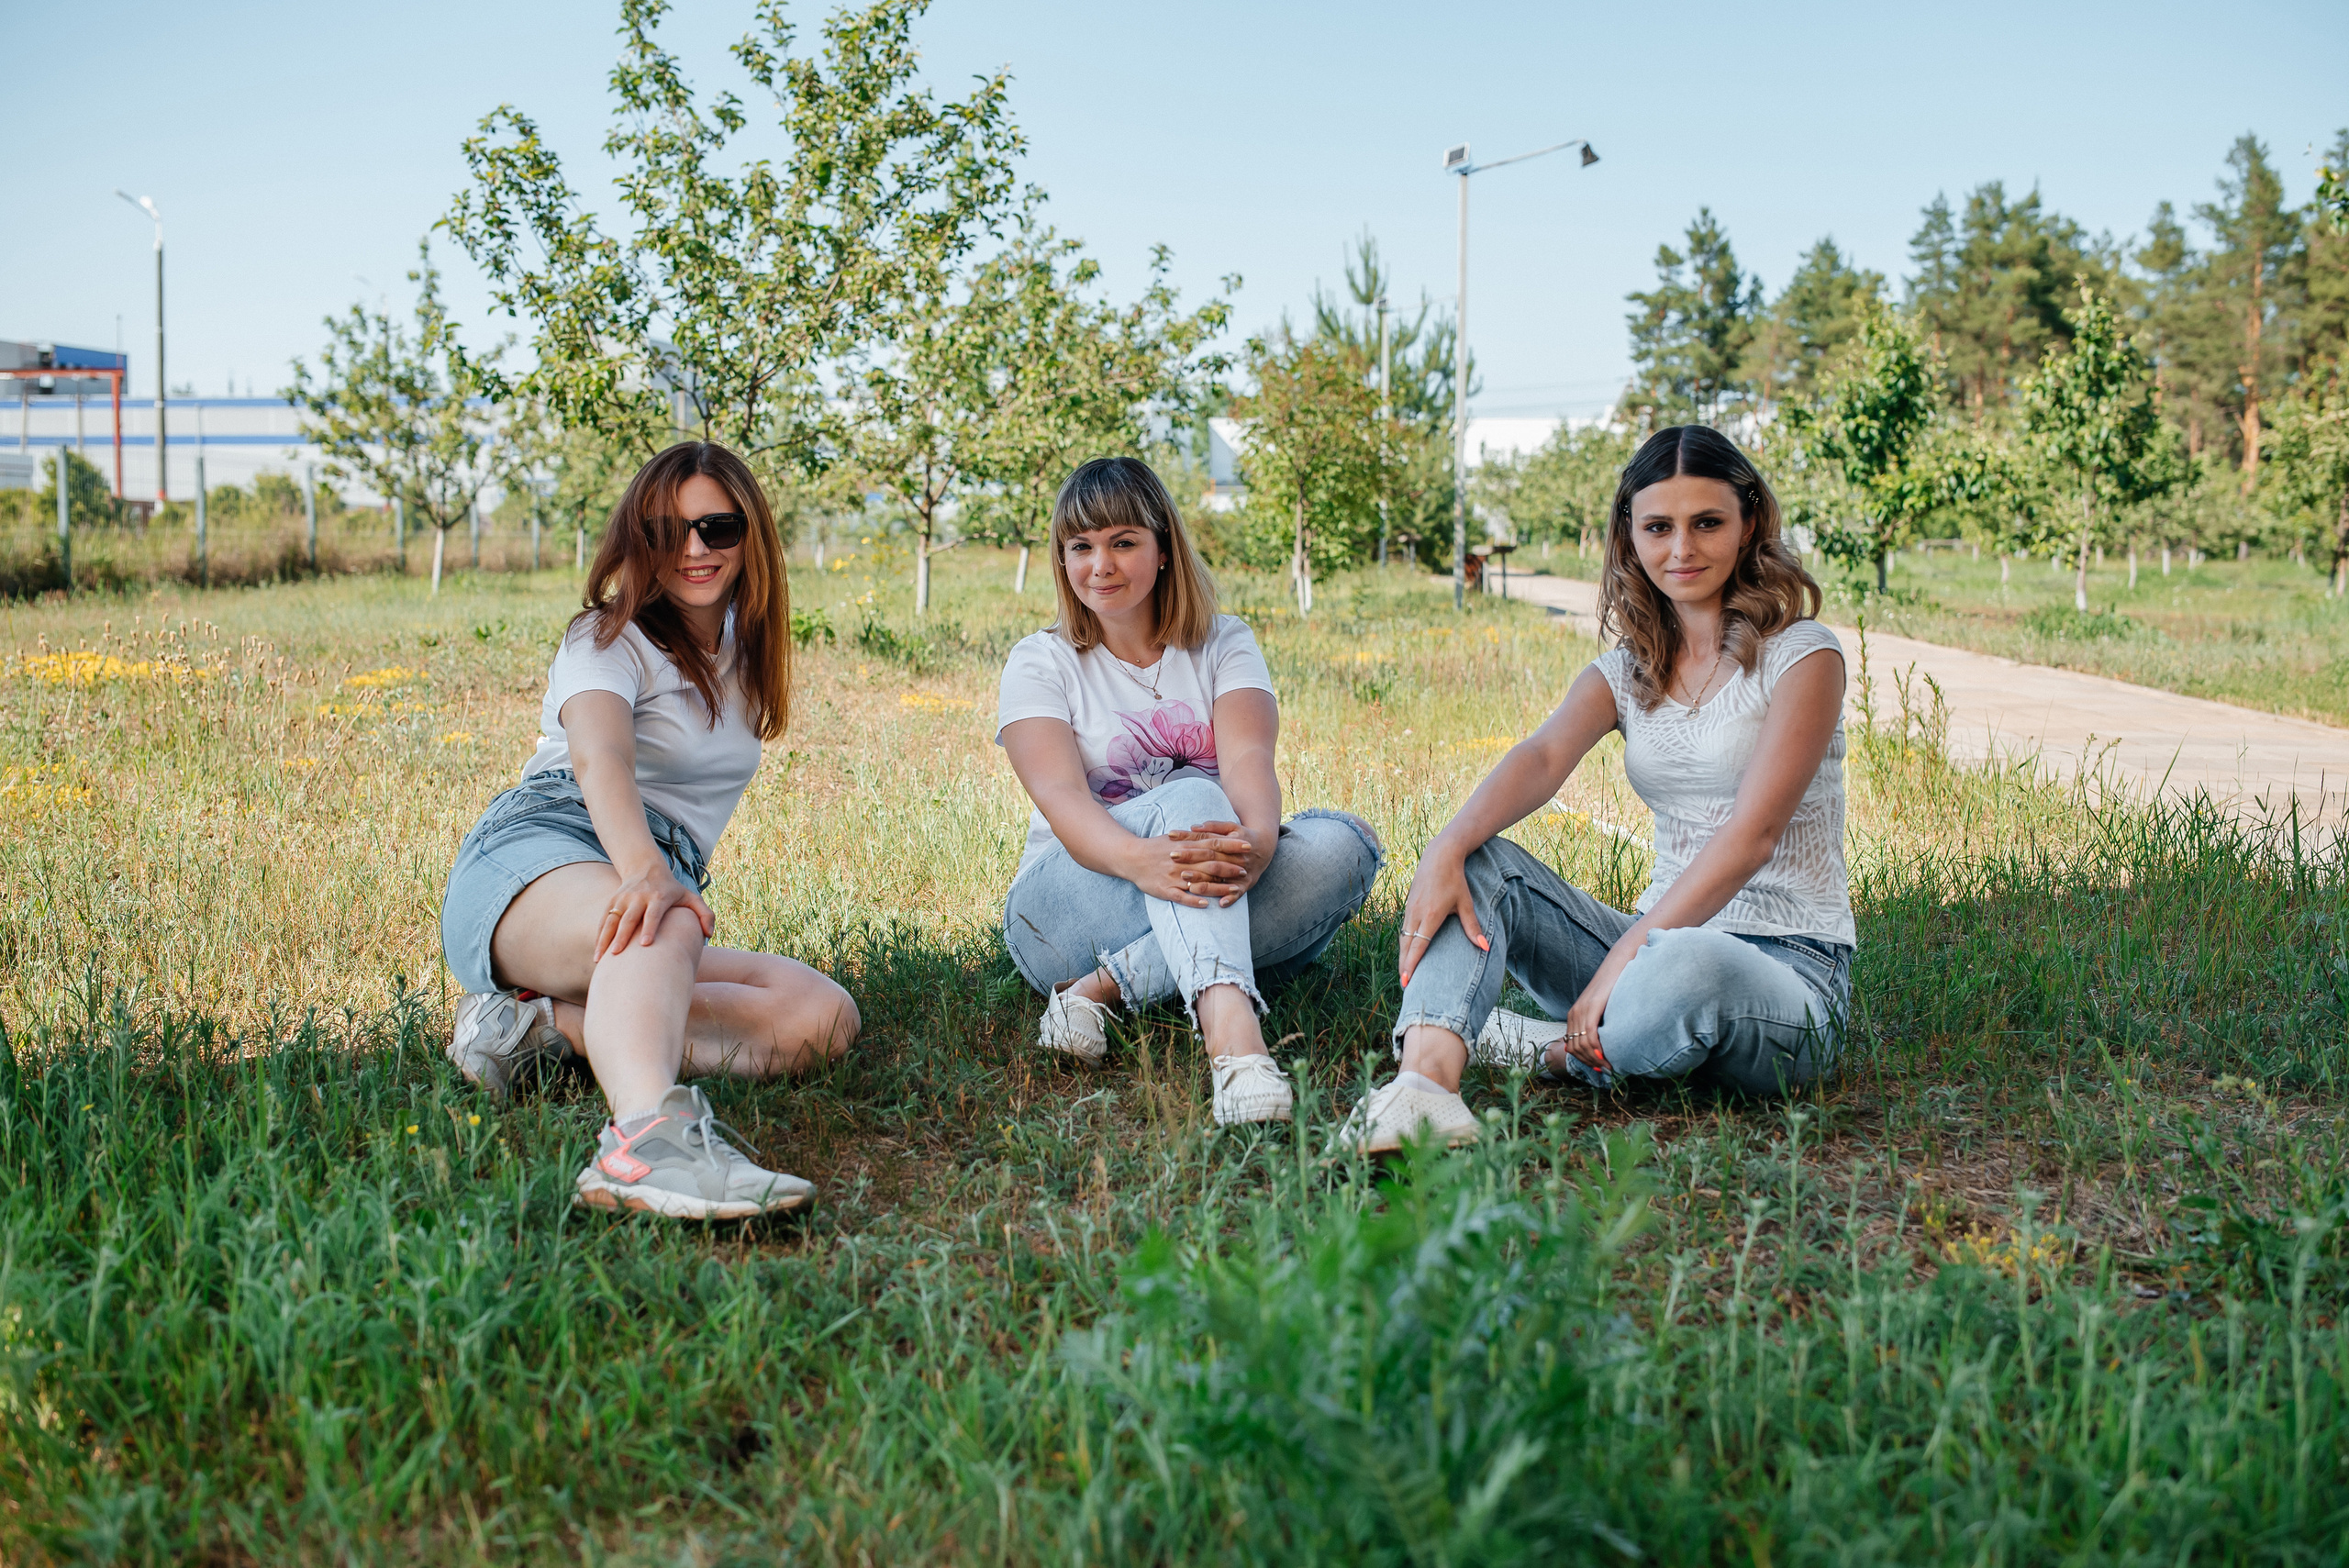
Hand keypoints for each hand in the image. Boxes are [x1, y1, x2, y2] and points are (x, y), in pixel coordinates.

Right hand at [596, 859, 715, 960]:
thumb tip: (709, 934)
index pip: (653, 914)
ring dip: (605, 939)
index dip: (650, 928)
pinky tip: (598, 953)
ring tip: (600, 959)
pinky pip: (603, 920)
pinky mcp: (611, 902)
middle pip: (629, 918)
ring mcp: (623, 899)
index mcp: (659, 897)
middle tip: (617, 955)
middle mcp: (638, 897)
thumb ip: (705, 914)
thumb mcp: (691, 896)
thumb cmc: (672, 890)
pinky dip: (599, 936)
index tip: (645, 944)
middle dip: (622, 936)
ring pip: (611, 920)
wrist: (646, 868)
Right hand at [1122, 834, 1238, 908]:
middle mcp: (1182, 861)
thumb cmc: (1155, 847)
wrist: (1131, 857)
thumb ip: (1194, 837)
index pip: (1213, 844)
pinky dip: (1193, 900)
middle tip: (1246, 869)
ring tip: (1235, 889)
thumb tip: (1213, 833)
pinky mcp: (1165, 890)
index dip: (1231, 845)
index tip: (1247, 845)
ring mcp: (1173, 876)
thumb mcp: (1175, 838)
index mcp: (1185, 846)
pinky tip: (1206, 905)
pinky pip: (1181, 897)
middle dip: (1229, 866)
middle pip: (1210, 863)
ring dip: (1218, 886)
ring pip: (1199, 881)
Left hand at [1167, 819, 1272, 905]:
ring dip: (1208, 884)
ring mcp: (1242, 872)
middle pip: (1213, 862)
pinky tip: (1220, 904)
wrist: (1265, 847)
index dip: (1190, 845)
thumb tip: (1193, 827)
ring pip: (1223, 879)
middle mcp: (1237, 858)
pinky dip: (1231, 898)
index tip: (1173, 847)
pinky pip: (1239, 893)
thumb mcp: (1230, 827)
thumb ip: (1213, 827)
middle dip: (1194, 865)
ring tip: (1190, 887)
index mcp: (1231, 842)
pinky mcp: (1247, 884)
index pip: (1207, 844)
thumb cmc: (1242, 836)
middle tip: (1175, 866)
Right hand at [1397, 841, 1487, 986]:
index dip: (1411, 964)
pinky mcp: (1409, 905)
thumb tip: (1486, 947)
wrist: (1440, 856)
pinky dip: (1404, 943)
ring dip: (1403, 956)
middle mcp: (1416, 914)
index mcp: (1431, 915)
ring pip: (1403, 938)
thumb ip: (1473, 927)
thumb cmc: (1455, 879)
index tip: (1407, 980)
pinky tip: (1407, 951)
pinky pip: (1404, 929)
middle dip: (1404, 966)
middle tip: (1405, 985)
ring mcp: (1410, 909)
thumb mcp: (1466, 903)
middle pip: (1406, 946)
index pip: (1418, 946)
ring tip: (1405, 972)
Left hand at [1554, 969, 1618, 1074]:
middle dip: (1589, 1063)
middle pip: (1575, 1049)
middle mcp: (1574, 1014)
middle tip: (1605, 1070)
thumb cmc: (1614, 987)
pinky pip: (1589, 1035)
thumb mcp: (1602, 1008)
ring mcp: (1581, 1010)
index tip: (1599, 1068)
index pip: (1572, 1046)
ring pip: (1581, 1045)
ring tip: (1608, 1066)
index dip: (1584, 1061)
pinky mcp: (1591, 1007)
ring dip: (1594, 1059)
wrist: (1617, 966)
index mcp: (1573, 1015)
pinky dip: (1596, 1049)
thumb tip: (1600, 1043)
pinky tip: (1605, 1056)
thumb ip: (1597, 1022)